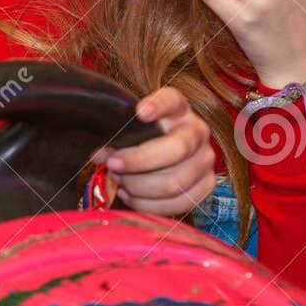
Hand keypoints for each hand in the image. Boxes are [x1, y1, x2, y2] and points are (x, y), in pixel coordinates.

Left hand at [90, 86, 214, 216]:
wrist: (168, 155)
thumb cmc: (144, 139)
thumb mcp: (130, 132)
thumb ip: (115, 139)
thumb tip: (98, 155)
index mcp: (178, 109)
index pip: (172, 101)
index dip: (158, 105)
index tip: (140, 112)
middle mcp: (198, 132)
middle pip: (176, 149)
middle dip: (139, 161)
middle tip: (112, 165)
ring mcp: (205, 160)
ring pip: (174, 182)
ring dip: (140, 186)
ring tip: (120, 181)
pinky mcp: (206, 186)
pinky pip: (177, 203)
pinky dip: (148, 204)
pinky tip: (129, 195)